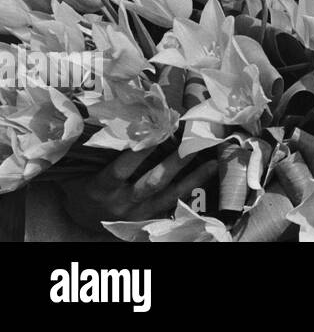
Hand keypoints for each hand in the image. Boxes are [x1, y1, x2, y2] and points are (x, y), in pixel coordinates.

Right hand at [60, 147, 218, 232]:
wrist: (82, 219)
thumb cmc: (82, 185)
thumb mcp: (80, 170)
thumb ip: (94, 151)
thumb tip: (111, 117)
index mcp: (101, 188)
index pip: (120, 170)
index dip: (138, 154)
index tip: (156, 133)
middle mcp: (121, 203)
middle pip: (152, 183)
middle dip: (174, 164)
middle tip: (193, 144)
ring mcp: (137, 213)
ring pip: (168, 196)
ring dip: (192, 178)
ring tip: (212, 162)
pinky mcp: (149, 218)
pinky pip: (173, 204)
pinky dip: (191, 190)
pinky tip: (207, 175)